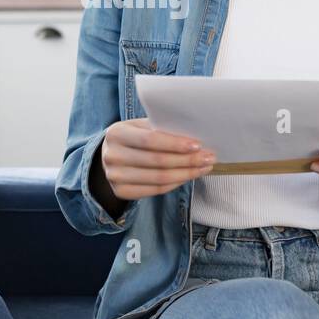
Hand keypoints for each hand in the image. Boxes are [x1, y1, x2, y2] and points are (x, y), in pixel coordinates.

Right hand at [97, 118, 215, 200]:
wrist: (110, 155)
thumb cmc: (133, 137)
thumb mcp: (141, 126)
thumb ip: (160, 128)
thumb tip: (193, 135)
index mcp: (116, 133)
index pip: (150, 140)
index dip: (175, 144)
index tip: (197, 145)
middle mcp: (112, 156)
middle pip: (157, 161)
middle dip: (187, 160)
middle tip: (208, 157)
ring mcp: (115, 176)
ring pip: (159, 178)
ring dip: (186, 174)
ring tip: (203, 168)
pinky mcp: (121, 192)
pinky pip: (155, 190)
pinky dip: (176, 183)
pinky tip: (188, 176)